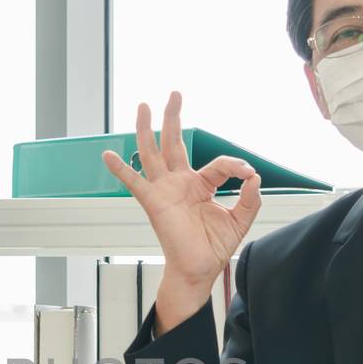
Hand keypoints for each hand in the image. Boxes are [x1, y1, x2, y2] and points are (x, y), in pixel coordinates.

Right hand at [101, 91, 262, 331]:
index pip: (219, 164)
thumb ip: (250, 199)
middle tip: (175, 94)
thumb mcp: (240, 220)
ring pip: (153, 153)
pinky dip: (121, 169)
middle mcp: (181, 183)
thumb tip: (254, 177)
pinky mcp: (154, 202)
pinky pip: (134, 182)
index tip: (250, 176)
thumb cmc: (213, 247)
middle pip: (175, 143)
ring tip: (143, 106)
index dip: (236, 166)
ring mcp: (165, 190)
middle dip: (174, 117)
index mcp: (202, 185)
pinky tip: (109, 155)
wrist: (198, 270)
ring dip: (147, 129)